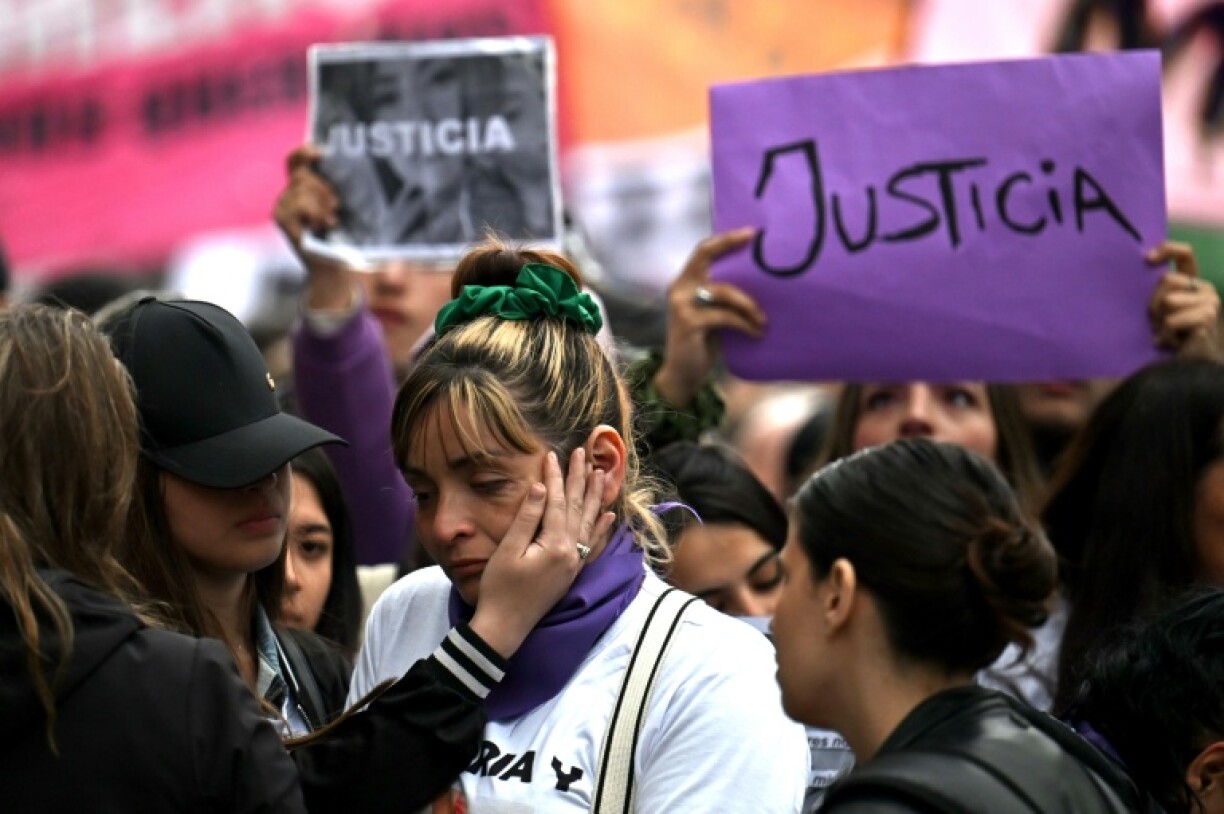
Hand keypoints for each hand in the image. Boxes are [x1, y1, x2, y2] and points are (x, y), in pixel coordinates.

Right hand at [272, 145, 352, 310]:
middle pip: (303, 174)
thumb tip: (345, 164)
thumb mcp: (345, 208)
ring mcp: (282, 207)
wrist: (336, 270)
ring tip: (331, 221)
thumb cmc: (346, 239)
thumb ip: (340, 186)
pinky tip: (323, 225)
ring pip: (301, 187)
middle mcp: (289, 195)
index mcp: (304, 189)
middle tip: (336, 206)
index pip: (295, 160)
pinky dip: (314, 213)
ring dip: (322, 203)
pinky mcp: (281, 219)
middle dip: (323, 187)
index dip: (305, 152)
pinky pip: (298, 203)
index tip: (321, 153)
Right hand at [470, 448, 614, 658]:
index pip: (557, 501)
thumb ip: (527, 518)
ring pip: (588, 522)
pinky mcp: (571, 573)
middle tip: (583, 452)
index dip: (555, 476)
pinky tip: (608, 515)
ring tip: (600, 474)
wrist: (505, 628)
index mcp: (555, 545)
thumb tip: (539, 487)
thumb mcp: (508, 550)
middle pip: (577, 507)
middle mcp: (571, 553)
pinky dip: (600, 528)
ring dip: (594, 497)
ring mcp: (573, 564)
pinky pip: (591, 544)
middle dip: (579, 478)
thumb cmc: (499, 589)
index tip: (553, 454)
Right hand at [654, 228, 766, 407]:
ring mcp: (681, 305)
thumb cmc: (703, 342)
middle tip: (758, 245)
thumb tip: (760, 281)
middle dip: (730, 246)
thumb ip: (723, 297)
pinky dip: (744, 324)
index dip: (725, 240)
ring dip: (749, 304)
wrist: (682, 374)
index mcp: (685, 282)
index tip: (750, 233)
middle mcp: (678, 288)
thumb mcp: (713, 314)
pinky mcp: (688, 323)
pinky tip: (757, 333)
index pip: (703, 251)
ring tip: (763, 320)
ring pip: (724, 291)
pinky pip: (725, 316)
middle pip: (705, 257)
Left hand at [1146, 241, 1221, 359]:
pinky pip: (1172, 320)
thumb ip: (1156, 290)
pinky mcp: (1207, 317)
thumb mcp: (1158, 310)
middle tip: (1158, 323)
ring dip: (1159, 321)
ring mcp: (1210, 302)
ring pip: (1168, 300)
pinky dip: (1166, 334)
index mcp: (1192, 283)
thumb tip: (1145, 264)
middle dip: (1153, 303)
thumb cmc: (1168, 336)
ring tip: (1167, 333)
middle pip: (1166, 279)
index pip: (1185, 255)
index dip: (1167, 250)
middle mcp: (1205, 289)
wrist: (1186, 367)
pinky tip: (1173, 342)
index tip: (1147, 259)